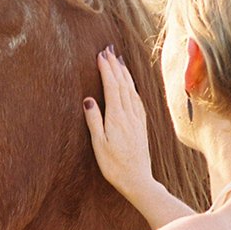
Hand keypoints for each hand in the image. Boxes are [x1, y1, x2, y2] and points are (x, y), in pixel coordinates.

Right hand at [83, 47, 153, 202]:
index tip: (100, 55)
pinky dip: (132, 87)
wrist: (138, 180)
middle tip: (108, 49)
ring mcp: (138, 119)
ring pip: (131, 89)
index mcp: (117, 117)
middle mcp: (129, 114)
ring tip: (119, 60)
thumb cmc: (114, 166)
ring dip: (125, 73)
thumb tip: (88, 100)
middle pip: (122, 84)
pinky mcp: (142, 125)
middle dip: (115, 65)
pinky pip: (137, 99)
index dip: (106, 69)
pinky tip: (130, 85)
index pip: (112, 86)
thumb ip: (94, 121)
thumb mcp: (99, 145)